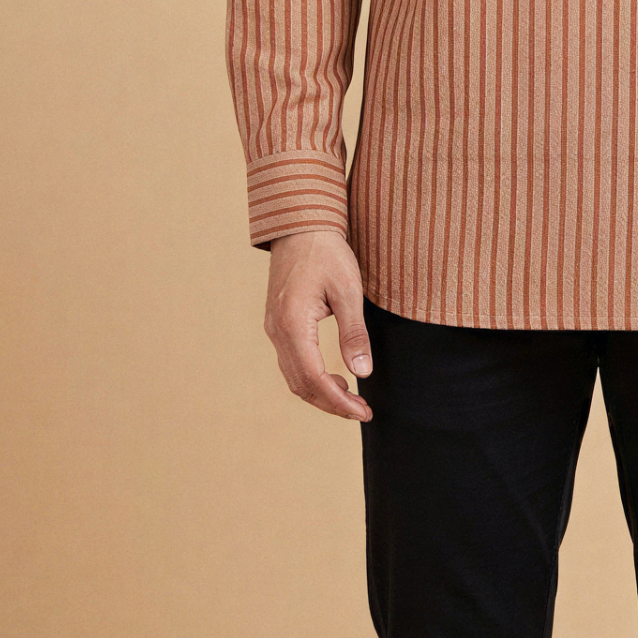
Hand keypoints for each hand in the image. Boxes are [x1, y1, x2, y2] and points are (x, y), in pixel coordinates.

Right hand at [264, 229, 374, 420]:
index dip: (339, 402)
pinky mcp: (277, 323)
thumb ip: (354, 333)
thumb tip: (362, 373)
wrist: (300, 225)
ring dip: (320, 393)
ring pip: (293, 376)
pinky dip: (311, 377)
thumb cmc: (326, 252)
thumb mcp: (348, 290)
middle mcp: (277, 330)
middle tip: (361, 411)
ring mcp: (273, 327)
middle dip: (331, 403)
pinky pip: (291, 361)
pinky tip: (334, 376)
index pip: (314, 379)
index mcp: (293, 324)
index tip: (364, 411)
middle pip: (300, 384)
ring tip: (351, 397)